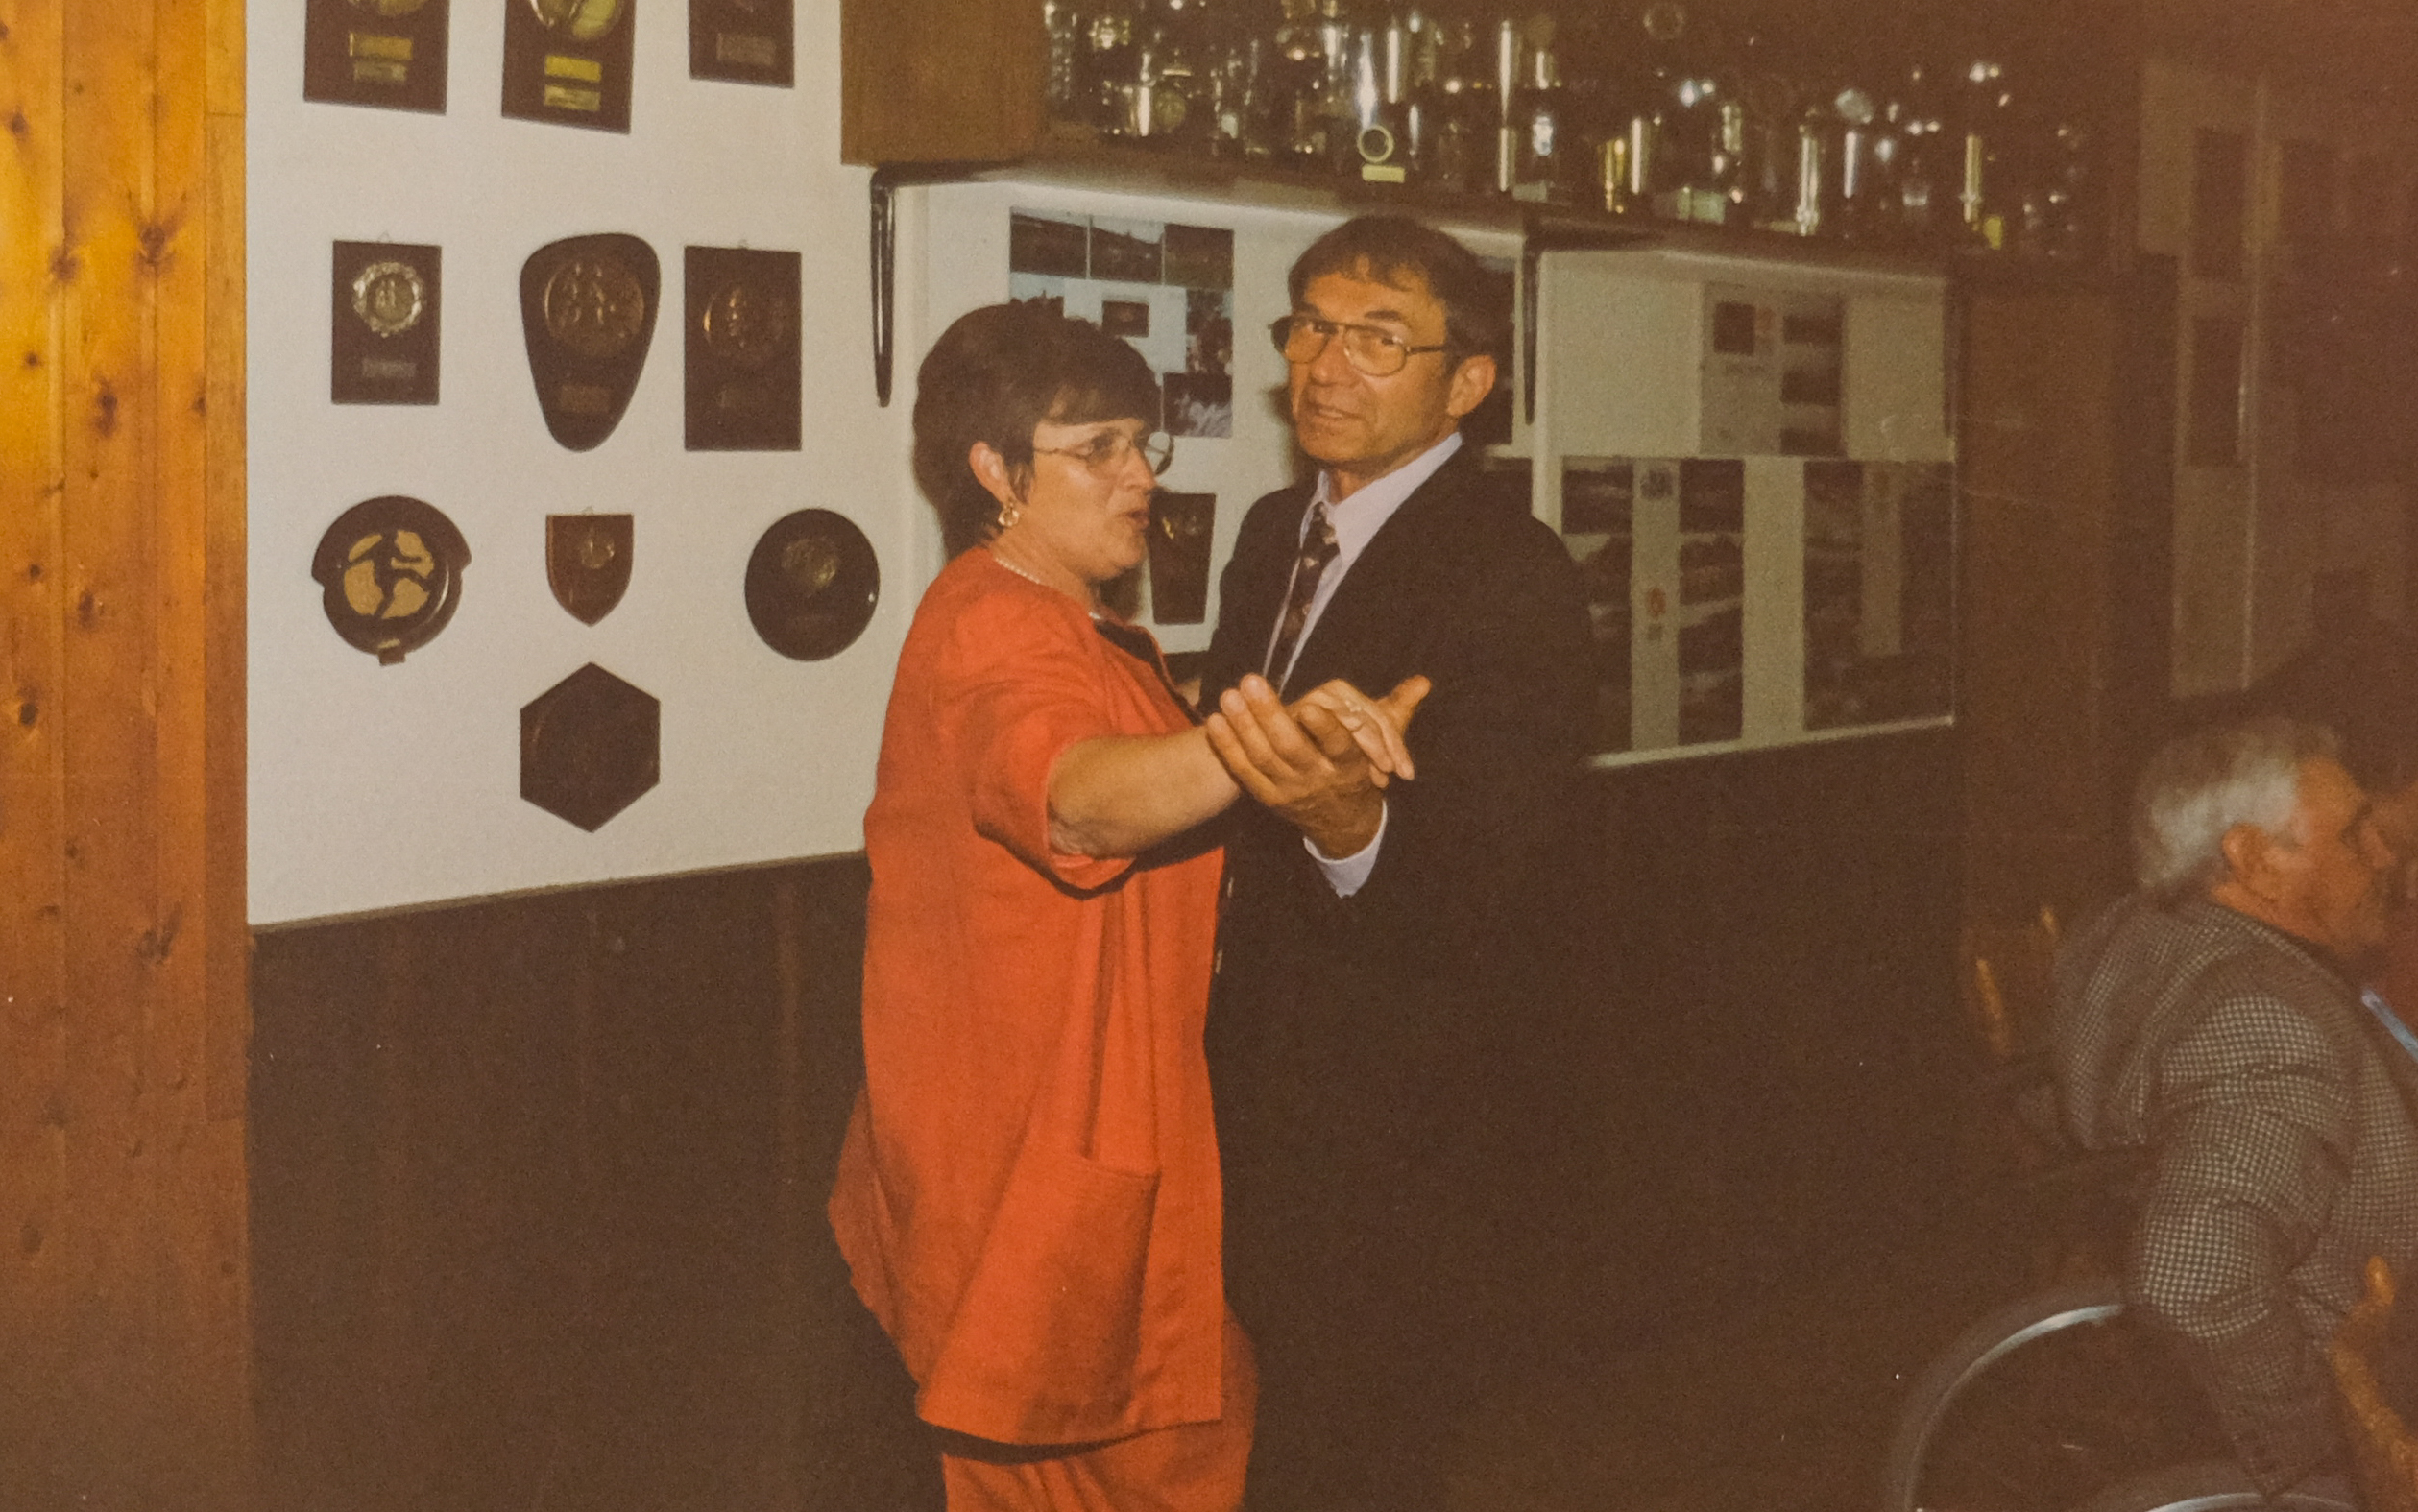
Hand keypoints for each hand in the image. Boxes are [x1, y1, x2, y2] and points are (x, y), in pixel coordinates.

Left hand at [1204, 674, 1428, 857]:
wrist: (1345, 826)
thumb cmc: (1363, 774)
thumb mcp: (1384, 748)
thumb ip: (1397, 710)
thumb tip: (1421, 681)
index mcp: (1351, 766)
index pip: (1339, 747)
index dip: (1324, 729)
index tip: (1307, 705)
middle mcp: (1319, 780)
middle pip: (1291, 749)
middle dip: (1269, 715)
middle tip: (1250, 682)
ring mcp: (1290, 791)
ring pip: (1264, 759)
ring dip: (1244, 727)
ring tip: (1229, 696)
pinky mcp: (1268, 797)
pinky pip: (1245, 773)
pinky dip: (1229, 749)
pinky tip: (1215, 721)